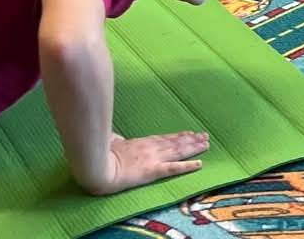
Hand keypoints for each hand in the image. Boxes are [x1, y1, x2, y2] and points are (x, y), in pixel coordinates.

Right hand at [86, 131, 209, 195]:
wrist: (97, 166)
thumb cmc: (99, 154)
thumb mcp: (109, 142)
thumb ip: (116, 139)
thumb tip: (115, 136)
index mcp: (140, 143)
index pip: (164, 138)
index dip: (178, 136)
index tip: (189, 133)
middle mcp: (150, 148)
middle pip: (175, 143)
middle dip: (191, 140)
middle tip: (205, 136)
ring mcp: (153, 158)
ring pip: (178, 152)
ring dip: (194, 148)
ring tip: (207, 144)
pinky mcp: (152, 170)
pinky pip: (173, 168)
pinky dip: (187, 166)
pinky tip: (199, 164)